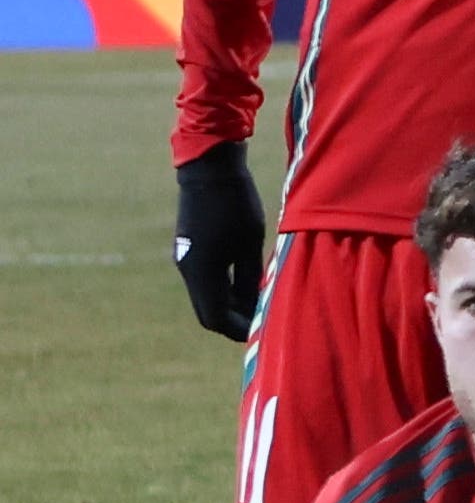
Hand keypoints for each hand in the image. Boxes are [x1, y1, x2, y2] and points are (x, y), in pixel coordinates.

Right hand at [172, 144, 265, 341]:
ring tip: (259, 306)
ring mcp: (186, 259)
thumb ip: (250, 277)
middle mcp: (188, 270)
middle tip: (262, 324)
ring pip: (206, 297)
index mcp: (201, 272)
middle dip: (234, 322)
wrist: (208, 169)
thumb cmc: (236, 204)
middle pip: (208, 312)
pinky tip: (247, 287)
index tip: (261, 333)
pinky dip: (224, 290)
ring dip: (230, 306)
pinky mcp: (190, 249)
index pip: (215, 318)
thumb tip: (254, 304)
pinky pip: (205, 281)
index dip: (239, 330)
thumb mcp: (250, 243)